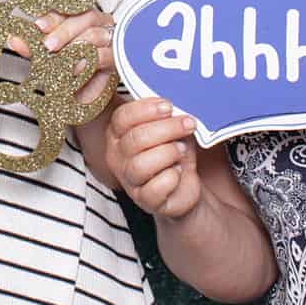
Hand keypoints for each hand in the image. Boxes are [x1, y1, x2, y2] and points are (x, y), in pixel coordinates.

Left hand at [9, 10, 115, 103]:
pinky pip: (106, 55)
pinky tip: (77, 69)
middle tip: (48, 45)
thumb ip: (33, 48)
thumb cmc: (65, 76)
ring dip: (76, 45)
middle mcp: (98, 25)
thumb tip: (14, 39)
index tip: (38, 25)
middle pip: (85, 17)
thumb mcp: (46, 59)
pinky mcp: (117, 60)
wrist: (83, 104)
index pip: (68, 9)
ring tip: (61, 59)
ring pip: (96, 34)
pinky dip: (90, 60)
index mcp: (79, 18)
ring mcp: (109, 41)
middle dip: (64, 30)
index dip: (53, 16)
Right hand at [106, 98, 202, 218]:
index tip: (168, 107)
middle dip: (166, 129)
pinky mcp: (144, 200)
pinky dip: (171, 177)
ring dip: (168, 153)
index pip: (122, 118)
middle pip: (135, 139)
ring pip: (141, 165)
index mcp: (118, 134)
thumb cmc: (172, 154)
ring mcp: (129, 180)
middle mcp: (118, 157)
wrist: (182, 188)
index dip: (146, 110)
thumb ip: (166, 117)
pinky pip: (155, 188)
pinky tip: (178, 172)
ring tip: (182, 150)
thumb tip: (174, 105)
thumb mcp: (169, 130)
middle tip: (187, 124)